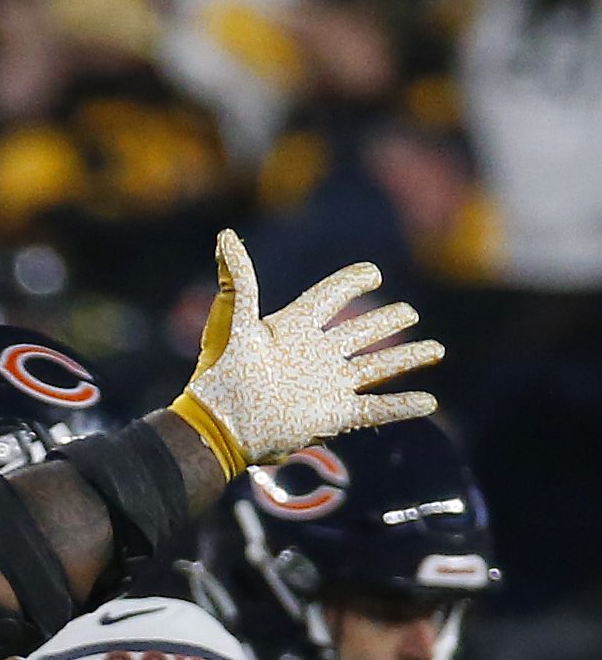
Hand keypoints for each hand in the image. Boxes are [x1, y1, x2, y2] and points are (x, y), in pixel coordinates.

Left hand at [170, 230, 439, 475]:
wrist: (223, 424)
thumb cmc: (223, 372)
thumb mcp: (232, 320)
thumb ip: (238, 279)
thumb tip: (226, 235)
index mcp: (292, 329)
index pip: (329, 298)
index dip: (349, 284)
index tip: (373, 273)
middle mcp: (315, 355)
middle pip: (359, 333)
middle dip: (385, 322)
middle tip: (409, 312)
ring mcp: (327, 386)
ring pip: (377, 367)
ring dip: (406, 358)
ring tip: (435, 348)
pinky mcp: (335, 415)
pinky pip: (378, 408)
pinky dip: (404, 405)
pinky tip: (429, 401)